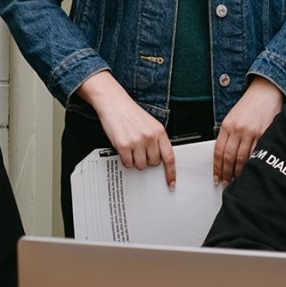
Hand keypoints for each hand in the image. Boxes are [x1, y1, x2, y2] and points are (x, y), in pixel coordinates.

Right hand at [77, 70, 175, 188]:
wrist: (114, 103)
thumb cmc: (130, 113)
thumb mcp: (150, 124)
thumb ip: (156, 140)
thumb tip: (158, 159)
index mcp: (159, 131)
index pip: (169, 157)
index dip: (171, 172)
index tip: (171, 183)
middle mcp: (150, 137)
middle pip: (153, 163)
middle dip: (147, 160)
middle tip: (140, 149)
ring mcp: (137, 142)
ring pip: (140, 165)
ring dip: (135, 160)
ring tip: (131, 146)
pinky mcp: (123, 146)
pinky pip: (127, 163)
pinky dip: (125, 159)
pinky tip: (124, 148)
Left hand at [212, 75, 284, 183]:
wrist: (266, 92)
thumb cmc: (249, 105)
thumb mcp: (233, 117)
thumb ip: (228, 134)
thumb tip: (224, 157)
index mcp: (227, 125)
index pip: (219, 151)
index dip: (217, 167)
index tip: (217, 177)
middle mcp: (237, 129)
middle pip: (229, 157)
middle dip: (226, 173)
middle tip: (226, 182)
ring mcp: (251, 132)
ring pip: (242, 158)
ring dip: (238, 172)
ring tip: (237, 179)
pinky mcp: (264, 134)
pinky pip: (256, 153)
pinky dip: (252, 164)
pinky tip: (250, 170)